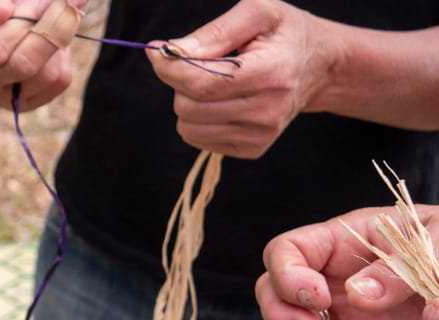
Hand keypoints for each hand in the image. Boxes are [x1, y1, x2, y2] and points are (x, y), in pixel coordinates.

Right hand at [0, 0, 81, 110]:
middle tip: (52, 7)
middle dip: (46, 32)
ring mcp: (2, 97)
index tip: (34, 3)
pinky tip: (50, 41)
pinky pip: (60, 81)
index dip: (22, 23)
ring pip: (46, 75)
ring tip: (48, 23)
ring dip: (56, 42)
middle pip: (23, 65)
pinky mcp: (28, 102)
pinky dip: (63, 56)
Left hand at [147, 0, 333, 157]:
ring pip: (188, 127)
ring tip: (217, 83)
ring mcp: (261, 135)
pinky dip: (200, 120)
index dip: (170, 68)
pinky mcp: (253, 149)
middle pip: (188, 107)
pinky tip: (223, 102)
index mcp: (271, 73)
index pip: (201, 84)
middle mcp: (268, 110)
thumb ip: (214, 32)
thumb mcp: (258, 13)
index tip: (158, 51)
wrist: (319, 66)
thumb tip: (170, 51)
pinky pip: (199, 140)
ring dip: (189, 102)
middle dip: (182, 83)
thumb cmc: (284, 34)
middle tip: (205, 65)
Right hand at [257, 206, 435, 319]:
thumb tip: (356, 295)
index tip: (319, 299)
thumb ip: (396, 268)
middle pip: (272, 290)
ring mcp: (336, 305)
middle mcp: (328, 272)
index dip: (288, 276)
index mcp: (342, 239)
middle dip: (281, 315)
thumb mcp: (434, 244)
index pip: (287, 250)